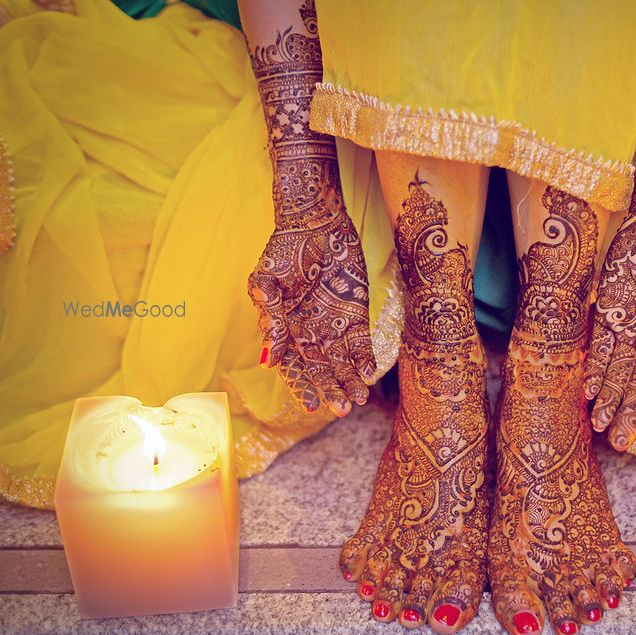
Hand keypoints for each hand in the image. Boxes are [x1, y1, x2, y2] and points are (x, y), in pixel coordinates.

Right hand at [248, 176, 375, 415]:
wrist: (315, 223)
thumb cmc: (284, 250)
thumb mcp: (266, 283)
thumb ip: (270, 319)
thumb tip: (271, 359)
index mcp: (285, 331)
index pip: (294, 367)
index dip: (302, 387)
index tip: (311, 406)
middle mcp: (310, 333)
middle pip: (321, 369)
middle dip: (331, 390)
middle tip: (342, 409)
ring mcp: (334, 325)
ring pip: (342, 361)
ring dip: (350, 380)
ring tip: (358, 398)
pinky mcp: (356, 313)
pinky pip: (361, 342)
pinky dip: (365, 358)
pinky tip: (369, 373)